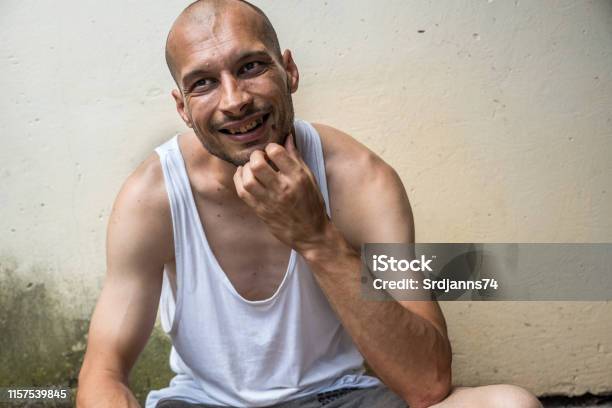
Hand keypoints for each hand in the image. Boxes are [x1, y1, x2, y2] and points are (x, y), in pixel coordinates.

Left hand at [233, 134, 329, 251]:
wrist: (311, 234)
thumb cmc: (312, 205)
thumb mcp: (309, 178)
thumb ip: (296, 158)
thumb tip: (287, 137)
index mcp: (297, 177)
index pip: (276, 152)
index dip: (270, 147)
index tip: (271, 151)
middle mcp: (283, 188)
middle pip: (258, 164)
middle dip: (255, 156)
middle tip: (258, 158)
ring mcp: (270, 201)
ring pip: (247, 179)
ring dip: (245, 169)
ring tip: (250, 168)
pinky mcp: (260, 211)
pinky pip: (242, 193)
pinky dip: (239, 180)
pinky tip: (243, 176)